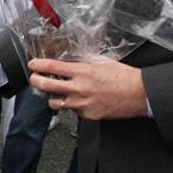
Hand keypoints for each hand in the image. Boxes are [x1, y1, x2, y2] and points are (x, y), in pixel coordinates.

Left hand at [28, 58, 146, 119]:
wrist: (139, 94)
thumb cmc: (123, 76)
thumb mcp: (101, 61)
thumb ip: (83, 59)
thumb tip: (68, 56)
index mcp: (83, 72)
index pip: (53, 67)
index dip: (38, 65)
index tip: (33, 64)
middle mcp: (80, 88)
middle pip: (47, 86)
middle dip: (36, 81)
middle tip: (34, 78)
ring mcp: (83, 104)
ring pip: (56, 102)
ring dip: (53, 97)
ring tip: (55, 92)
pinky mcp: (88, 116)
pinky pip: (72, 111)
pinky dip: (71, 105)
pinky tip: (77, 100)